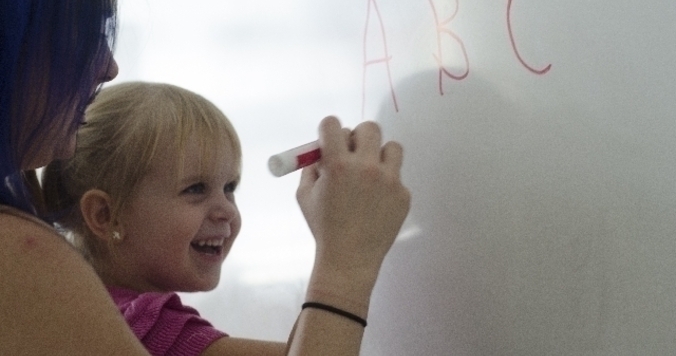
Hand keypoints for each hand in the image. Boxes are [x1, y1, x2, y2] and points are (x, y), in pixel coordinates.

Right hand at [297, 116, 410, 281]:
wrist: (349, 259)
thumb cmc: (323, 227)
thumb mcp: (305, 196)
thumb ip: (312, 168)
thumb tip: (321, 150)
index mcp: (337, 165)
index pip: (333, 125)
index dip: (328, 130)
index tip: (329, 140)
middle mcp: (365, 167)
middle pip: (368, 128)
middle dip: (357, 137)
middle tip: (353, 152)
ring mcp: (389, 180)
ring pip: (392, 147)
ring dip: (379, 155)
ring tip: (370, 173)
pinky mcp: (403, 194)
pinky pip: (397, 177)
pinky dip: (387, 184)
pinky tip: (376, 202)